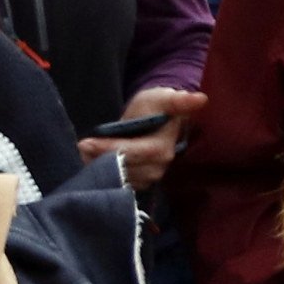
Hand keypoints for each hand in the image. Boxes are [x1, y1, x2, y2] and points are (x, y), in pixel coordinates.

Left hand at [87, 83, 202, 189]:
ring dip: (98, 166)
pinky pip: (116, 184)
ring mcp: (148, 178)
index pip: (137, 153)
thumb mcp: (162, 98)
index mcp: (164, 148)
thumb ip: (177, 100)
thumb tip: (201, 99)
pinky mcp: (137, 183)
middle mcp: (158, 167)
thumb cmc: (155, 107)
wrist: (152, 120)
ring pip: (119, 178)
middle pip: (126, 169)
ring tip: (85, 152)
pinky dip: (102, 174)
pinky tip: (92, 161)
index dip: (111, 149)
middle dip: (100, 159)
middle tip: (81, 146)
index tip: (85, 142)